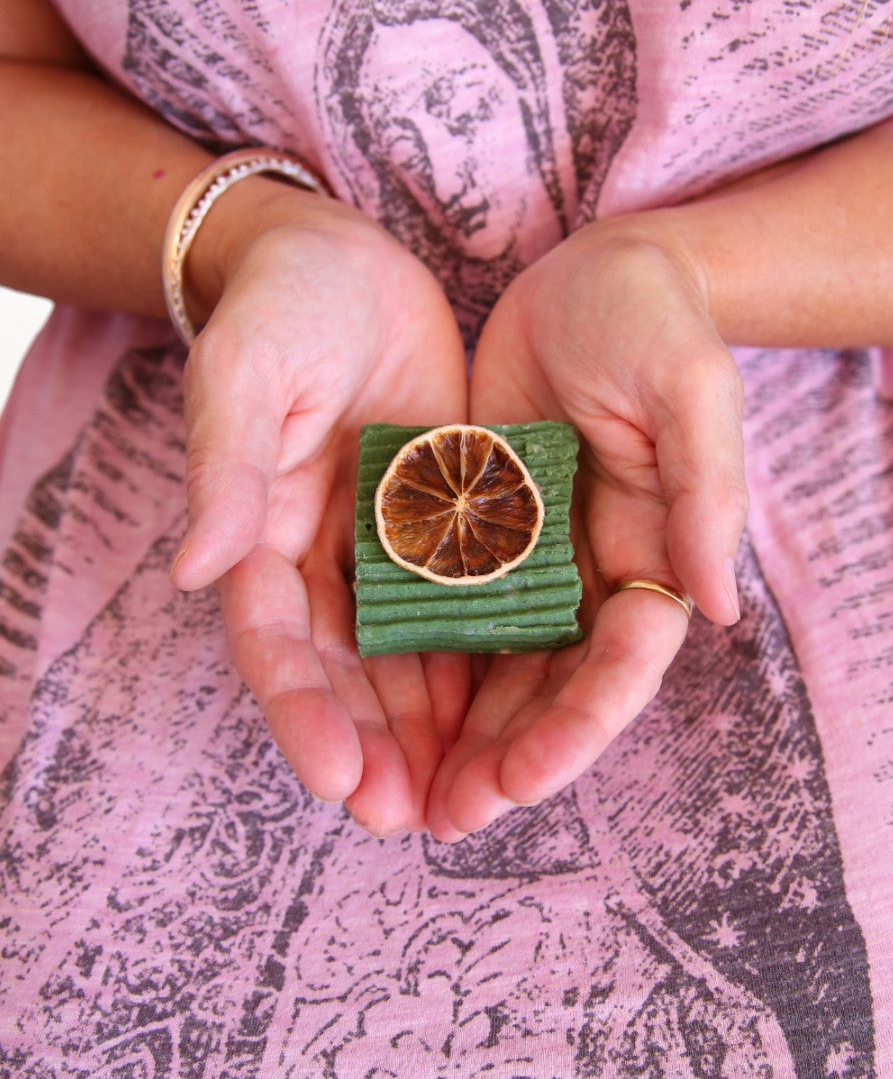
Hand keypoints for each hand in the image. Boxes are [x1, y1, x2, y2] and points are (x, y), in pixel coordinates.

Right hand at [171, 183, 469, 835]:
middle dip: (371, 747)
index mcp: (262, 531)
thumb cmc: (282, 306)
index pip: (275, 641)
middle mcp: (324, 556)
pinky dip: (479, 663)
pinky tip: (508, 718)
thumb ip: (227, 466)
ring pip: (405, 657)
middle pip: (344, 673)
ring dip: (427, 731)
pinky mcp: (446, 522)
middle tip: (407, 819)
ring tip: (462, 801)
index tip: (335, 777)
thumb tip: (198, 569)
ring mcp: (387, 545)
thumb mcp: (247, 372)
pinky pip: (464, 604)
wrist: (346, 259)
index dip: (302, 712)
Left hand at [427, 217, 746, 838]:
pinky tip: (378, 712)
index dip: (579, 724)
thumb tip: (719, 605)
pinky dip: (422, 664)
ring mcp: (531, 554)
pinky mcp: (475, 526)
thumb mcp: (689, 385)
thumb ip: (705, 490)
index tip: (523, 777)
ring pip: (498, 667)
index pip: (622, 659)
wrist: (591, 267)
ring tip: (409, 799)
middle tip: (449, 818)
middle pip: (554, 686)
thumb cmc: (652, 317)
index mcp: (652, 548)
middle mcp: (591, 569)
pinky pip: (447, 607)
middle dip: (508, 755)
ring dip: (461, 736)